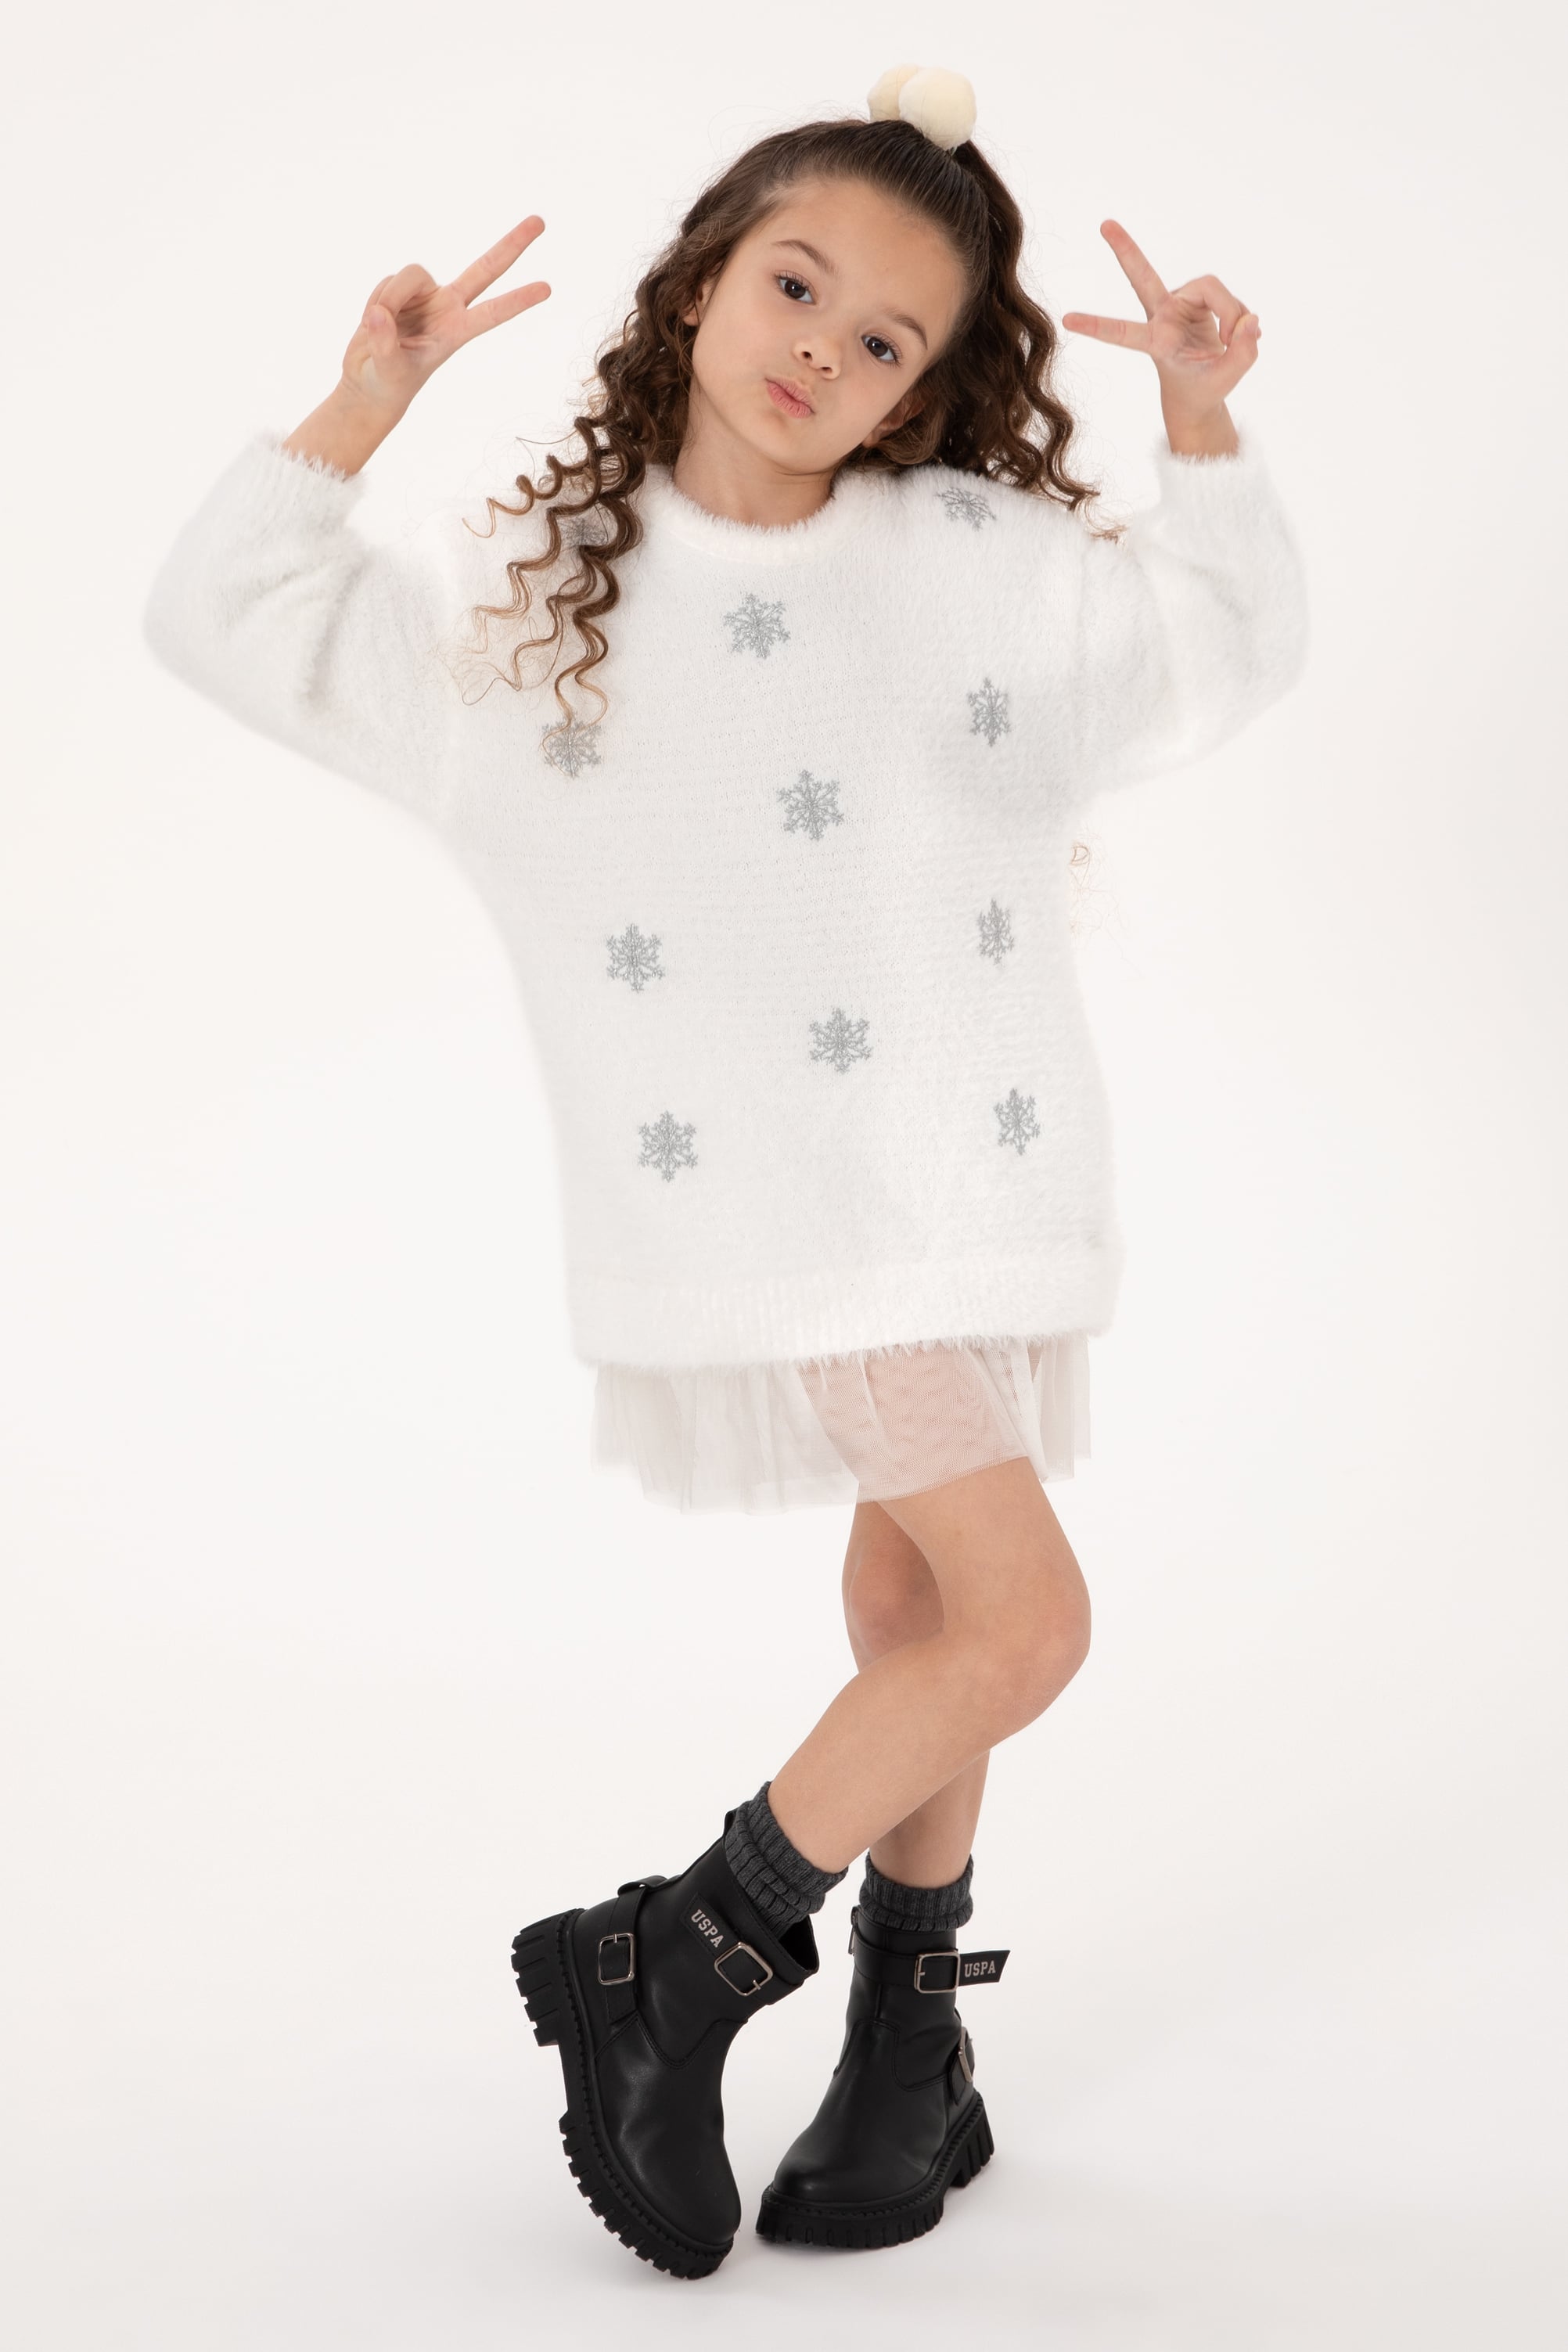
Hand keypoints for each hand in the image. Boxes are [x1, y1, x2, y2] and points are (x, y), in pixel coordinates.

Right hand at [340, 215, 551, 416]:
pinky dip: (374, 300)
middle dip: (511, 246)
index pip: (492, 313)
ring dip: (388, 298)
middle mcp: (447, 307)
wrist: (369, 379)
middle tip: (541, 221)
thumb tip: (378, 313)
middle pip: (484, 269)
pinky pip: (385, 282)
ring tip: (377, 326)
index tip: (547, 289)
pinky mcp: (401, 289)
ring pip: (409, 274)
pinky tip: (373, 319)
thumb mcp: (388, 371)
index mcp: (456, 332)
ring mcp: (426, 295)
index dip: (517, 301)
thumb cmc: (387, 382)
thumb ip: (385, 343)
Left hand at [1062, 220, 1258, 424]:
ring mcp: (1181, 303)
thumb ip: (1242, 353)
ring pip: (1213, 287)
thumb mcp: (1224, 381)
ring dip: (1233, 312)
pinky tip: (1240, 334)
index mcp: (1156, 342)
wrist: (1201, 391)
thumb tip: (1251, 319)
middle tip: (1104, 224)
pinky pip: (1227, 296)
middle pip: (1143, 277)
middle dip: (1125, 250)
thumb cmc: (1202, 388)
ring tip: (1238, 340)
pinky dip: (1239, 315)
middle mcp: (1164, 316)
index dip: (1097, 325)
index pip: (1123, 333)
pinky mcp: (1198, 297)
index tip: (1066, 320)